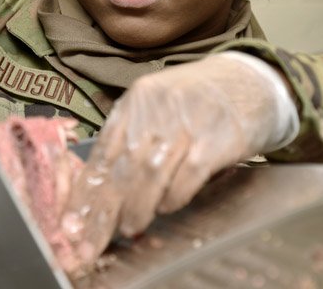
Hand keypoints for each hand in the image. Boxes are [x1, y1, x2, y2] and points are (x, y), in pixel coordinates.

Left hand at [60, 53, 294, 266]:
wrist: (251, 82)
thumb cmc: (199, 99)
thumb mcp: (157, 105)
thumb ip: (130, 137)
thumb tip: (102, 188)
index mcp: (136, 100)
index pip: (102, 152)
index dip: (85, 192)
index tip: (71, 222)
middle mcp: (157, 108)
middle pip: (122, 167)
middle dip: (104, 210)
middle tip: (92, 240)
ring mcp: (187, 122)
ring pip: (150, 174)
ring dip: (136, 208)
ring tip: (129, 229)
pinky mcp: (216, 139)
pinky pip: (187, 177)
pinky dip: (174, 198)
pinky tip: (166, 209)